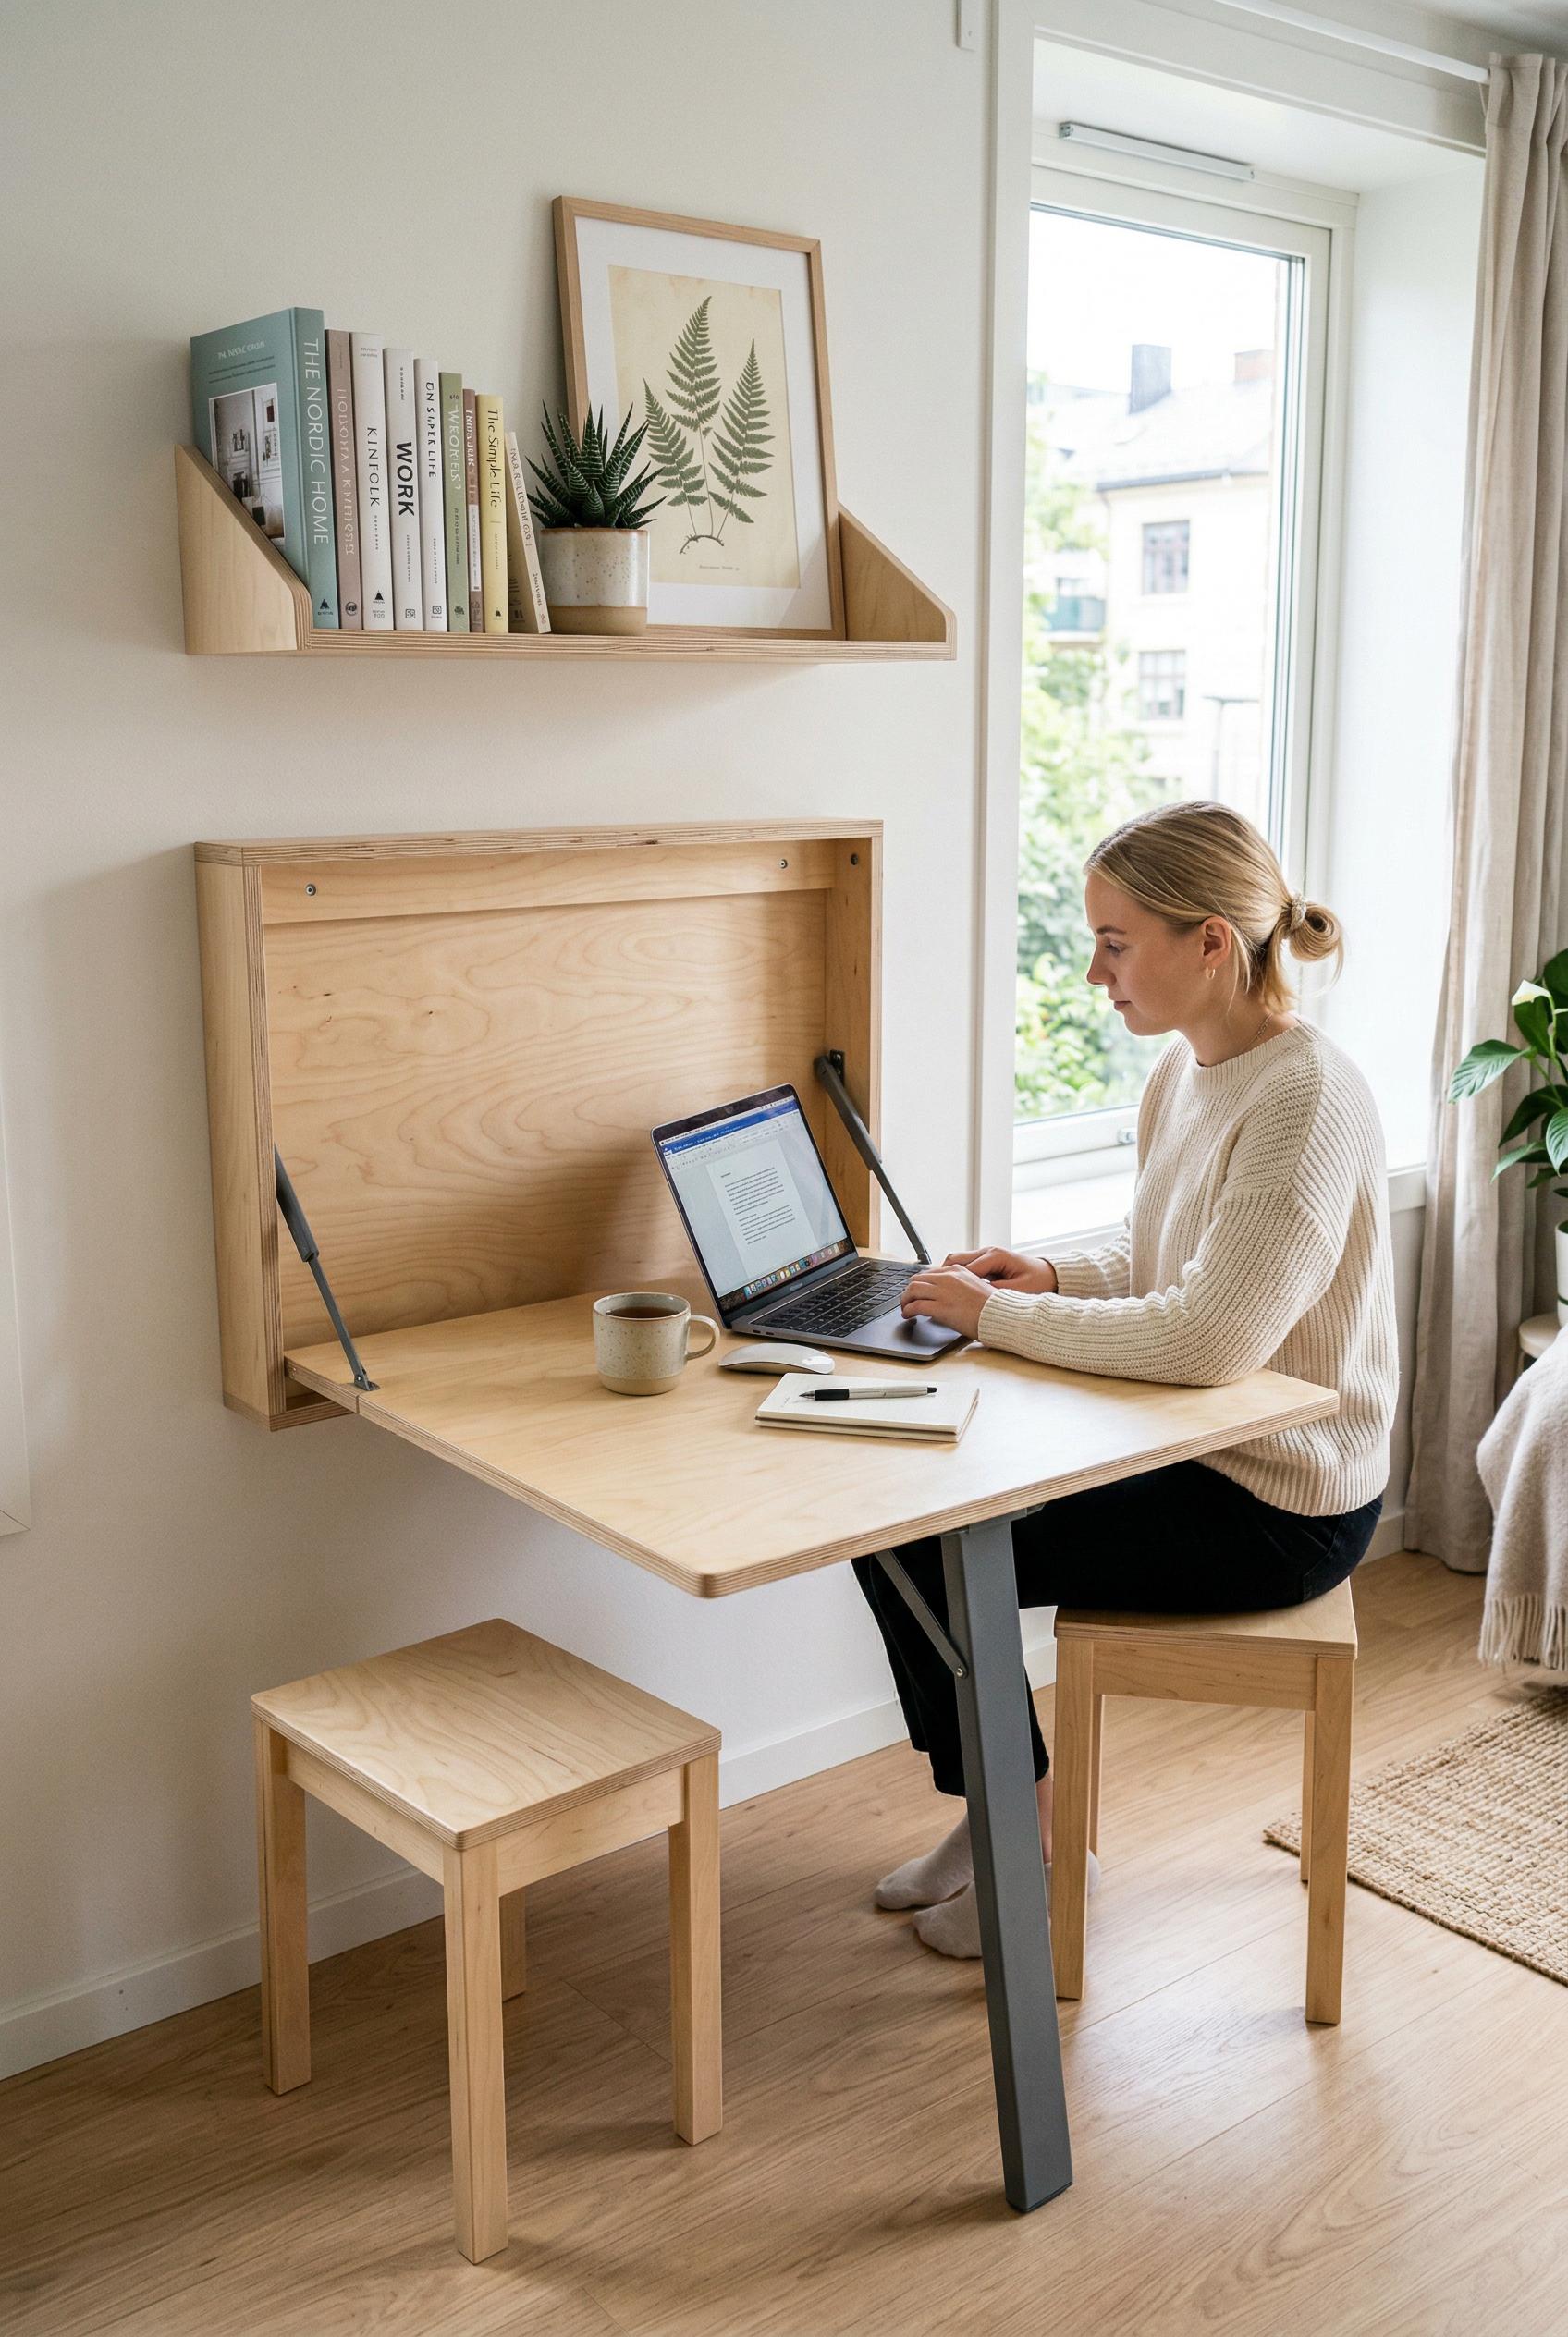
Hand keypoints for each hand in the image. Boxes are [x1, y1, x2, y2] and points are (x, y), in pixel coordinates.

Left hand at [899, 1264, 995, 1340]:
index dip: (920, 1283)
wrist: (1000, 1314)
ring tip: (905, 1309)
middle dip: (909, 1291)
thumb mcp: (976, 1286)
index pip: (929, 1273)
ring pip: (912, 1290)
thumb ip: (960, 1286)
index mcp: (957, 1271)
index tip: (917, 1292)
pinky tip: (908, 1316)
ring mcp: (943, 1292)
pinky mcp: (940, 1308)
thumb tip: (949, 1294)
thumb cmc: (992, 1305)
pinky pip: (916, 1306)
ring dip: (905, 1300)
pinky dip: (908, 1311)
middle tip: (908, 1301)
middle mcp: (947, 1278)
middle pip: (917, 1279)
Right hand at [940, 1246, 1057, 1294]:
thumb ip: (996, 1292)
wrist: (1049, 1274)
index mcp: (995, 1256)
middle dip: (941, 1276)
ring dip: (945, 1275)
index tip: (939, 1296)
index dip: (950, 1283)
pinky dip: (954, 1275)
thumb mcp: (1019, 1290)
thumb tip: (977, 1298)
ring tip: (935, 1291)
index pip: (965, 1269)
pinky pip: (964, 1265)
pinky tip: (949, 1289)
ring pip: (955, 1261)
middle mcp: (987, 1252)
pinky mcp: (985, 1260)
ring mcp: (985, 1254)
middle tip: (929, 1292)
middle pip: (954, 1260)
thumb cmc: (1037, 1281)